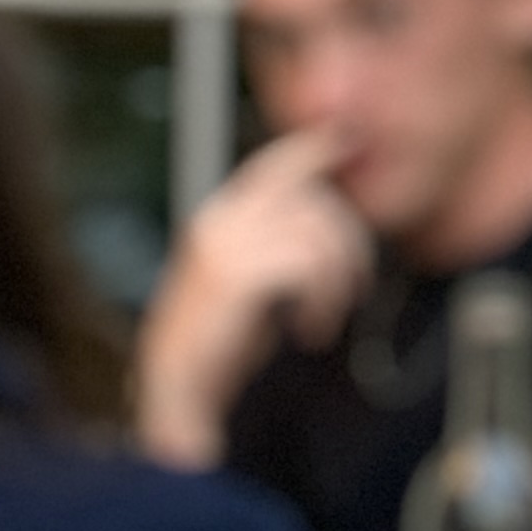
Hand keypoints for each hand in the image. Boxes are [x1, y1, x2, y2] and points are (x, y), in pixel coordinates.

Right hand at [134, 129, 373, 467]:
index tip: (347, 140)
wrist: (174, 390)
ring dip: (336, 277)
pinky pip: (307, 265)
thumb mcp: (249, 285)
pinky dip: (322, 298)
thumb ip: (275, 248)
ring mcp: (225, 246)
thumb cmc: (216, 347)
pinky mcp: (237, 274)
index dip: (312, 149)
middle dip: (347, 238)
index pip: (273, 167)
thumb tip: (322, 226)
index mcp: (218, 219)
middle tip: (356, 284)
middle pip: (309, 199)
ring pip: (314, 232)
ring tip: (326, 317)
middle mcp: (218, 221)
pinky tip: (313, 329)